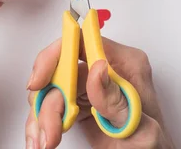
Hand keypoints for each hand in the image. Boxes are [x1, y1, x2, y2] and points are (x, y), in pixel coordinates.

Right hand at [25, 38, 173, 148]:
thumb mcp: (141, 128)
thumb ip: (117, 100)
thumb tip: (97, 68)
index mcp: (125, 64)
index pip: (81, 42)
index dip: (54, 57)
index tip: (39, 81)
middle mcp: (105, 70)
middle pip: (59, 68)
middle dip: (47, 99)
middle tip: (48, 129)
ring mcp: (90, 86)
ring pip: (50, 89)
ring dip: (41, 115)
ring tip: (46, 140)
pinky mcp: (78, 103)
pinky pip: (50, 105)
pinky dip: (41, 122)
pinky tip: (42, 138)